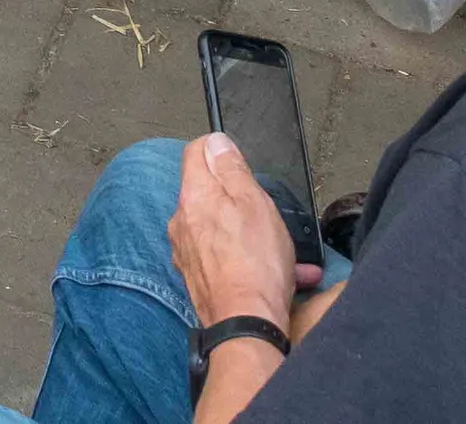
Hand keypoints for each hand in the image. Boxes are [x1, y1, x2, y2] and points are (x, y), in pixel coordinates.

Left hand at [169, 133, 302, 337]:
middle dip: (239, 198)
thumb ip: (232, 169)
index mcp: (193, 196)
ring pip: (220, 227)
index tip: (237, 159)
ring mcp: (187, 250)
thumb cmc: (254, 265)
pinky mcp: (197, 275)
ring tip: (283, 250)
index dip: (218, 150)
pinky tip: (279, 272)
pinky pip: (225, 256)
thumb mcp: (254, 203)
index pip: (195, 153)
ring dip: (250, 233)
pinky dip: (248, 258)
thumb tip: (216, 142)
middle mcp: (182, 221)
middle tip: (267, 212)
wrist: (246, 323)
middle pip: (208, 192)